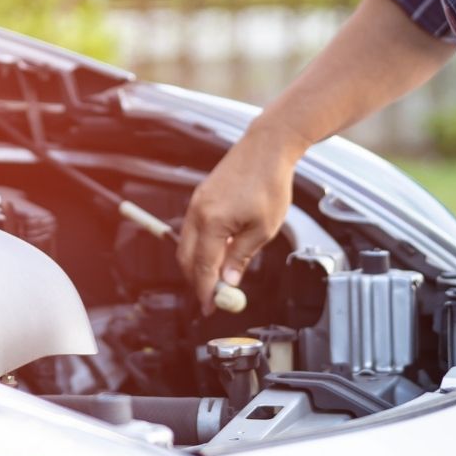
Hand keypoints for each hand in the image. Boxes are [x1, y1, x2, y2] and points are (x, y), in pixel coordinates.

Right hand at [177, 121, 304, 315]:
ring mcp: (198, 202)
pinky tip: (218, 252)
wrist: (266, 147)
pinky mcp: (202, 196)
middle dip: (196, 280)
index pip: (203, 267)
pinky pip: (193, 228)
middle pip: (186, 258)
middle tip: (212, 297)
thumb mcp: (263, 229)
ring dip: (198, 263)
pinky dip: (200, 245)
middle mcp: (198, 212)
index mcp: (212, 222)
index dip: (205, 291)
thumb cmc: (268, 182)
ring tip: (217, 277)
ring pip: (187, 243)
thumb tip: (229, 280)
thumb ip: (242, 256)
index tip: (210, 307)